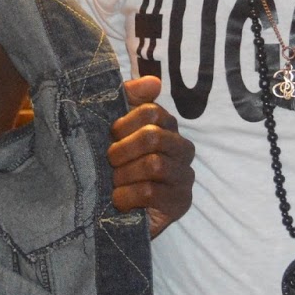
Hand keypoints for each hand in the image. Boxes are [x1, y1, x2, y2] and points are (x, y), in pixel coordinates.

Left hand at [108, 75, 194, 238]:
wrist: (111, 212)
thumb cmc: (115, 166)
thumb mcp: (115, 130)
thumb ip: (130, 99)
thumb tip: (153, 81)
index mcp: (167, 128)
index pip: (151, 111)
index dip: (124, 123)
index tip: (111, 136)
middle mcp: (182, 150)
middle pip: (153, 136)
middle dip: (122, 150)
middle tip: (110, 163)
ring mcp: (184, 177)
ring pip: (154, 164)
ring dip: (124, 174)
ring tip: (115, 182)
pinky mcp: (180, 203)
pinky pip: (151, 192)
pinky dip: (127, 195)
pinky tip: (119, 200)